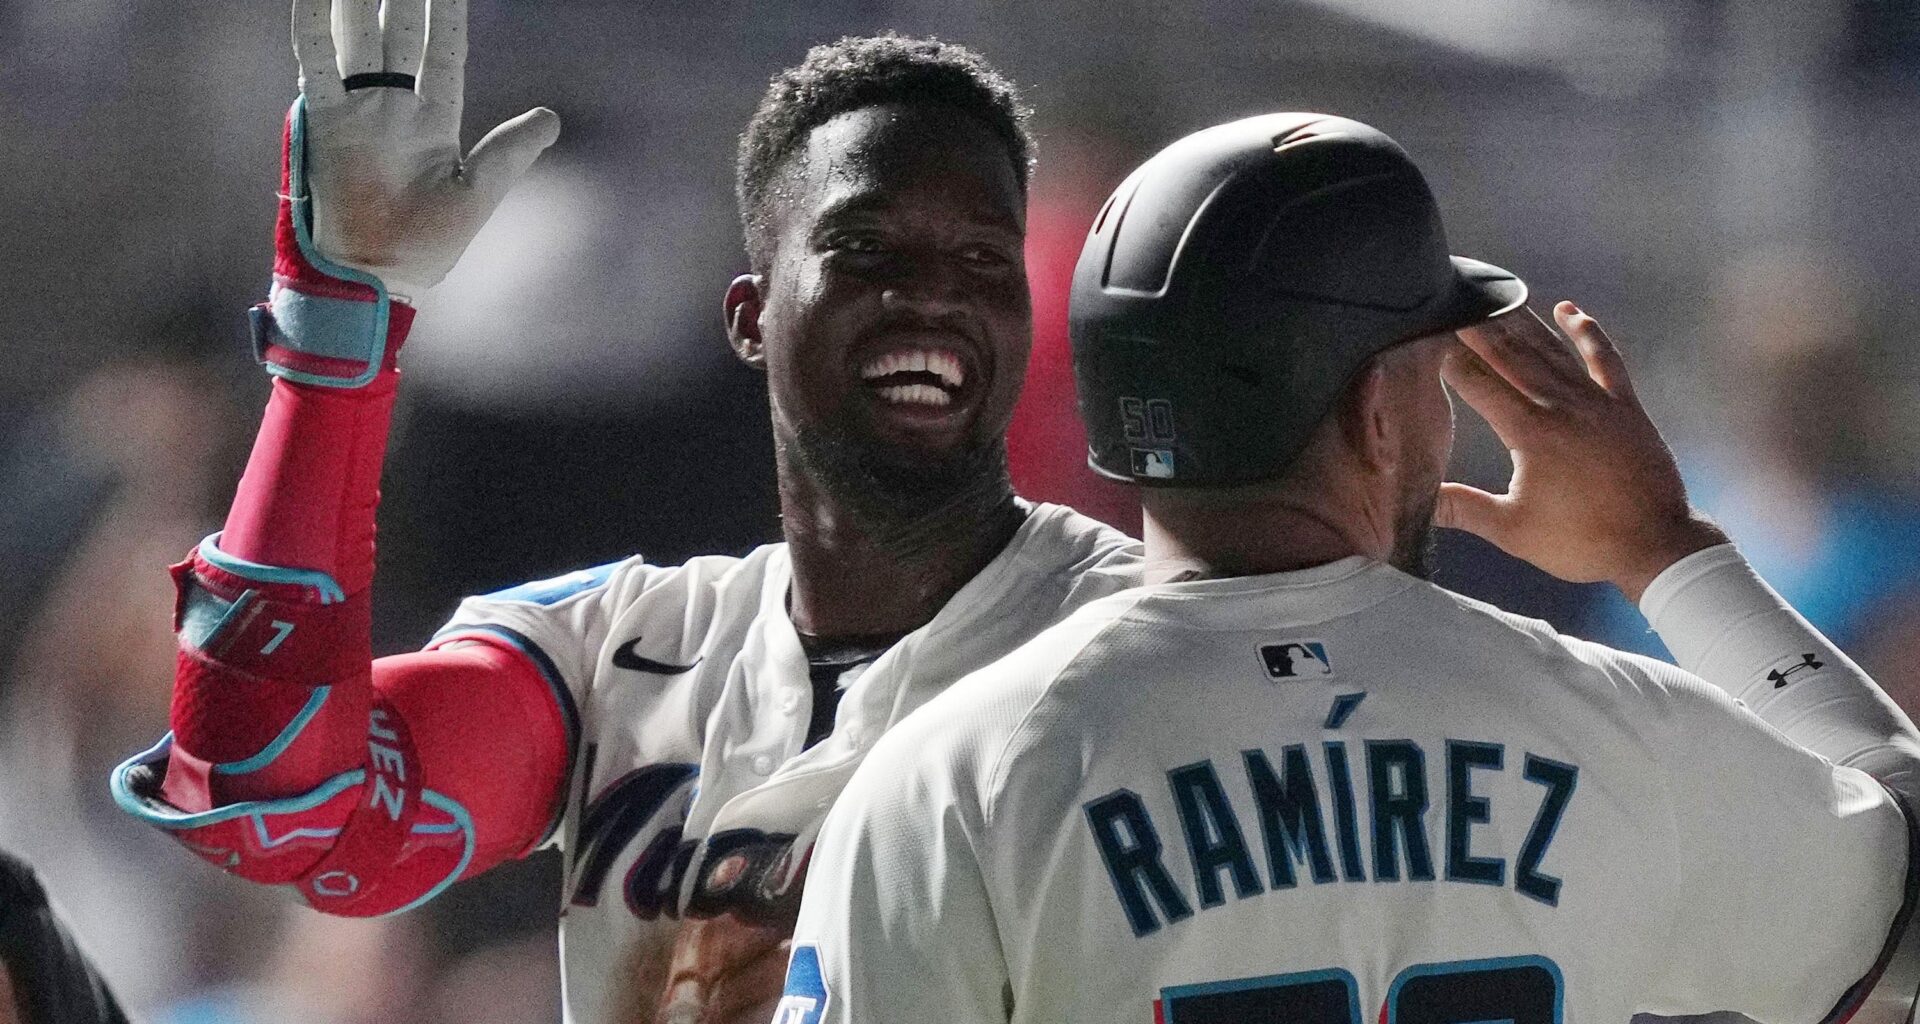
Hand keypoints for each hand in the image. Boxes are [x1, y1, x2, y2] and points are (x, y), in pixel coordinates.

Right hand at [291, 0, 558, 298]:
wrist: (378, 278)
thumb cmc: (429, 245)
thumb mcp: (479, 192)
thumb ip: (511, 152)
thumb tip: (551, 119)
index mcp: (434, 118)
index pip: (443, 50)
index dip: (446, 12)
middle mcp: (394, 105)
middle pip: (399, 33)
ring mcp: (359, 111)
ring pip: (359, 39)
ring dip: (359, 0)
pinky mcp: (326, 124)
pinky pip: (317, 68)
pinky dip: (313, 30)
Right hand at [1437, 301, 1727, 602]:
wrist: (1654, 544)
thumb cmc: (1580, 541)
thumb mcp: (1513, 530)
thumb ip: (1464, 509)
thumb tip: (1421, 501)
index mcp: (1530, 433)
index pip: (1480, 386)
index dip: (1453, 363)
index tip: (1431, 340)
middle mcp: (1560, 406)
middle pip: (1512, 357)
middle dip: (1480, 330)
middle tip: (1455, 304)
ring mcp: (1596, 401)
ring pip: (1551, 351)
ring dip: (1522, 323)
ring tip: (1497, 299)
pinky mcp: (1624, 404)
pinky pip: (1604, 358)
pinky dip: (1587, 332)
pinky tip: (1570, 310)